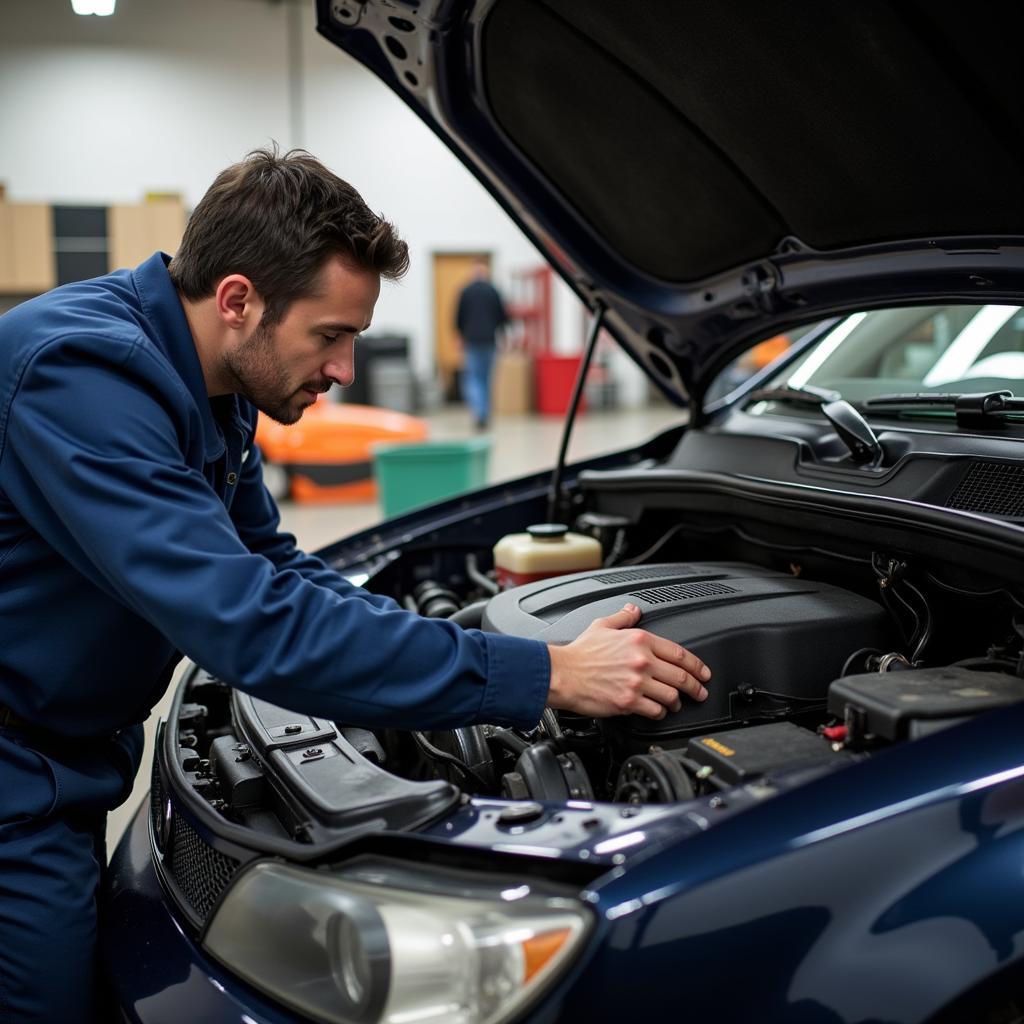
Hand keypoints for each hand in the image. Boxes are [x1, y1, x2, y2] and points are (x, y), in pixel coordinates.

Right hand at [546, 603, 709, 719]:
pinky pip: (655, 711)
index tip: (703, 672)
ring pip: (671, 696)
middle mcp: (642, 661)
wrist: (562, 673)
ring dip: (678, 702)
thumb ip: (623, 617)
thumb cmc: (579, 653)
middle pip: (682, 677)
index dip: (697, 665)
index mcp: (640, 640)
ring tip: (677, 704)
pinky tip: (659, 711)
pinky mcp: (628, 702)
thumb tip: (633, 610)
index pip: (679, 653)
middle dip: (696, 687)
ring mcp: (636, 683)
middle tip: (701, 692)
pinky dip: (661, 713)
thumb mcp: (602, 626)